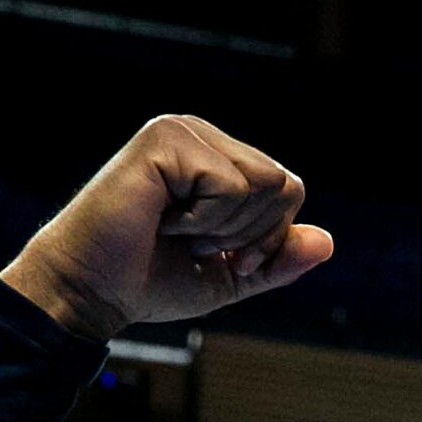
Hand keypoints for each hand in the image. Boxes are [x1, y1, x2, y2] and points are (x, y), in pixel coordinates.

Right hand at [0, 114, 331, 341]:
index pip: (290, 190)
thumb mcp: (233, 276)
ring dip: (226, 226)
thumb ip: (280, 259)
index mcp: (221, 159)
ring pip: (264, 182)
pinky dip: (204, 219)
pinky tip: (162, 218)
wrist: (93, 291)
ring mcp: (182, 130)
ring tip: (178, 229)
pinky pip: (232, 184)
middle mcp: (203, 135)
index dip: (271, 239)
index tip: (227, 258)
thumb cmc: (153, 280)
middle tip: (197, 245)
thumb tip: (328, 241)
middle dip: (252, 235)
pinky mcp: (164, 138)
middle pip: (285, 185)